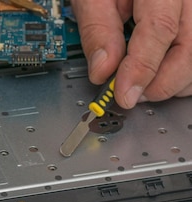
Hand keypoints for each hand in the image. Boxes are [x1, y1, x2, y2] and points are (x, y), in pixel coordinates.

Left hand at [71, 0, 191, 108]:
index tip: (124, 94)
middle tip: (129, 94)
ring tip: (142, 85)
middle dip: (160, 82)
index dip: (141, 68)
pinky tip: (160, 77)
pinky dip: (182, 73)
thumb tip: (102, 70)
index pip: (160, 29)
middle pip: (191, 47)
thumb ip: (98, 28)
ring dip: (173, 81)